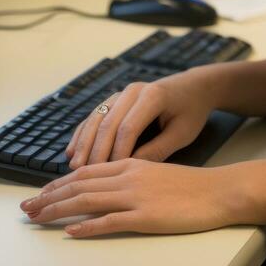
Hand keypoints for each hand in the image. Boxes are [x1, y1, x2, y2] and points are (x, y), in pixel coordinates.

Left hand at [20, 158, 237, 235]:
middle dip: (49, 196)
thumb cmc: (191, 185)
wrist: (218, 190)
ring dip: (58, 210)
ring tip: (37, 218)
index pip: (86, 171)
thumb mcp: (156, 172)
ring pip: (88, 200)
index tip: (41, 194)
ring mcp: (136, 196)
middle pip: (80, 185)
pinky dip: (87, 226)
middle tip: (26, 208)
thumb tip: (107, 189)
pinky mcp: (145, 215)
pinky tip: (71, 232)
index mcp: (131, 163)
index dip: (59, 183)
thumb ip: (131, 176)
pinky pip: (110, 221)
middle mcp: (129, 176)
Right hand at [66, 71, 213, 167]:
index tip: (109, 177)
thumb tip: (129, 170)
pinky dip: (82, 134)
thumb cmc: (190, 112)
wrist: (193, 87)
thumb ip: (158, 149)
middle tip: (84, 178)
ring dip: (84, 143)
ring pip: (96, 118)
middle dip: (95, 151)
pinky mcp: (115, 99)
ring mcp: (122, 93)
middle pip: (107, 123)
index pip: (128, 127)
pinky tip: (72, 151)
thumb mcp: (182, 133)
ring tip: (74, 168)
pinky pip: (94, 116)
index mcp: (152, 96)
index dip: (116, 153)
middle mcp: (132, 91)